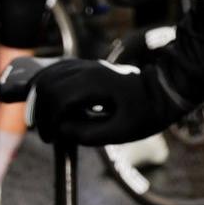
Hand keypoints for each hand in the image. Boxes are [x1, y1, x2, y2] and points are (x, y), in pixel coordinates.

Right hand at [26, 57, 189, 144]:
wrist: (163, 92)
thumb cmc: (146, 113)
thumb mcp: (121, 132)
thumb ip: (88, 133)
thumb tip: (61, 130)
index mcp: (96, 83)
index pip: (58, 97)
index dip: (49, 120)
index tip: (50, 139)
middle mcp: (87, 69)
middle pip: (47, 84)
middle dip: (40, 111)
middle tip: (45, 133)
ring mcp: (86, 65)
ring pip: (48, 75)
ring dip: (40, 99)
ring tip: (43, 121)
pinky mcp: (86, 67)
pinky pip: (56, 72)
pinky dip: (46, 88)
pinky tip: (47, 105)